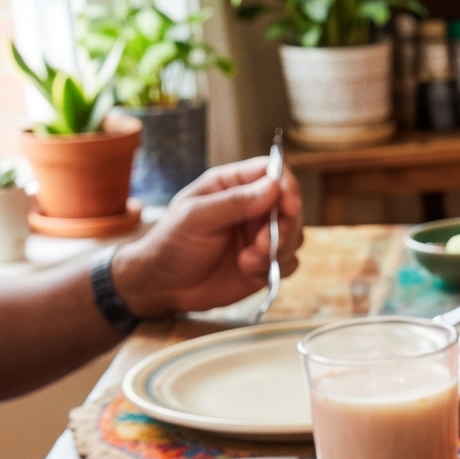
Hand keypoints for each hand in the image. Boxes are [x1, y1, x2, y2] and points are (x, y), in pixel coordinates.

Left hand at [109, 156, 303, 317]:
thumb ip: (234, 202)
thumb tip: (273, 187)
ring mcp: (260, 236)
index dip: (286, 187)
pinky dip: (275, 268)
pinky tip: (248, 271)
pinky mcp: (265, 263)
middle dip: (284, 226)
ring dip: (278, 249)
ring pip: (295, 235)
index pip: (273, 172)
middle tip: (262, 244)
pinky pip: (290, 262)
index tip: (287, 207)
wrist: (164, 286)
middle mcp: (251, 208)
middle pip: (291, 205)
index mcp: (232, 186)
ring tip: (247, 261)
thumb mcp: (196, 217)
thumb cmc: (171, 244)